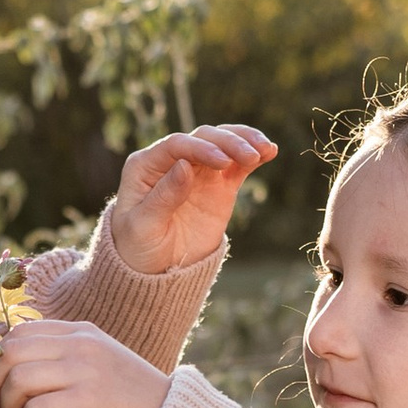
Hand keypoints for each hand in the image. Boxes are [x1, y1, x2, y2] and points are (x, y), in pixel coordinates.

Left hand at [0, 318, 169, 407]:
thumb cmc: (130, 399)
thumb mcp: (97, 362)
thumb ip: (63, 356)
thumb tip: (12, 369)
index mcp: (80, 331)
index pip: (18, 331)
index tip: (1, 386)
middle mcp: (80, 345)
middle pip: (9, 351)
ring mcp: (85, 371)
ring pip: (18, 379)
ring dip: (9, 407)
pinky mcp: (89, 402)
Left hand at [109, 122, 275, 273]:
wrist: (156, 269)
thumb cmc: (138, 247)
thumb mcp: (143, 226)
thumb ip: (163, 197)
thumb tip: (185, 165)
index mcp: (145, 165)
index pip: (177, 145)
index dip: (202, 148)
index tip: (223, 162)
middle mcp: (172, 161)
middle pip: (203, 138)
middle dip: (228, 143)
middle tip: (250, 157)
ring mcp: (197, 171)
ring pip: (222, 144)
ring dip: (244, 141)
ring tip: (265, 149)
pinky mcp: (218, 185)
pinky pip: (237, 165)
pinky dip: (253, 156)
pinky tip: (270, 151)